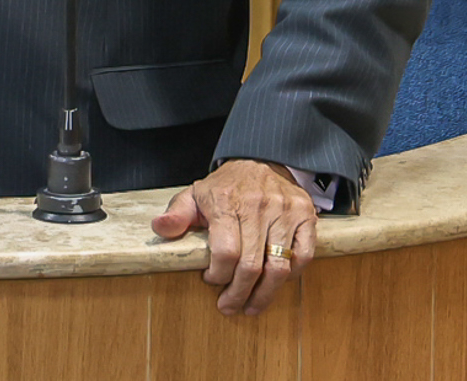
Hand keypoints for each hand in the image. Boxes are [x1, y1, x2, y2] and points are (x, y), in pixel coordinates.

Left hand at [150, 158, 317, 315]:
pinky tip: (276, 284)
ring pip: (279, 266)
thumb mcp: (194, 195)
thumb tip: (160, 228)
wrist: (260, 159)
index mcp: (227, 201)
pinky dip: (291, 276)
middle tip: (229, 306)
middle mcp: (258, 205)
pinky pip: (303, 256)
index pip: (226, 253)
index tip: (211, 281)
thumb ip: (176, 214)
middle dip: (238, 294)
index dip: (218, 275)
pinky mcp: (305, 215)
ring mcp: (285, 210)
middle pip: (251, 265)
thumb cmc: (225, 186)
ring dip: (265, 294)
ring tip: (252, 306)